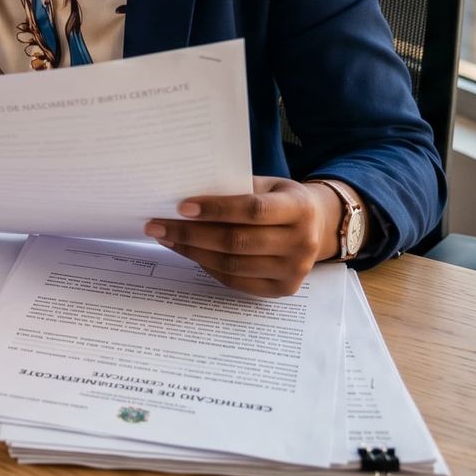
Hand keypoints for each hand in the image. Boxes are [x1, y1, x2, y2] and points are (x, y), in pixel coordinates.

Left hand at [144, 176, 344, 297]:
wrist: (318, 226)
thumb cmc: (281, 199)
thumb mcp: (267, 185)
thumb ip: (235, 190)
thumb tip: (184, 199)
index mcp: (299, 208)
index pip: (253, 210)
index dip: (216, 210)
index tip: (181, 206)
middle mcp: (302, 242)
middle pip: (237, 242)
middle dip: (191, 233)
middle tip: (157, 225)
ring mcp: (294, 270)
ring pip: (232, 265)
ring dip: (192, 252)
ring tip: (166, 238)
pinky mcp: (282, 289)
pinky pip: (235, 281)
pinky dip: (207, 267)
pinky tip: (188, 252)